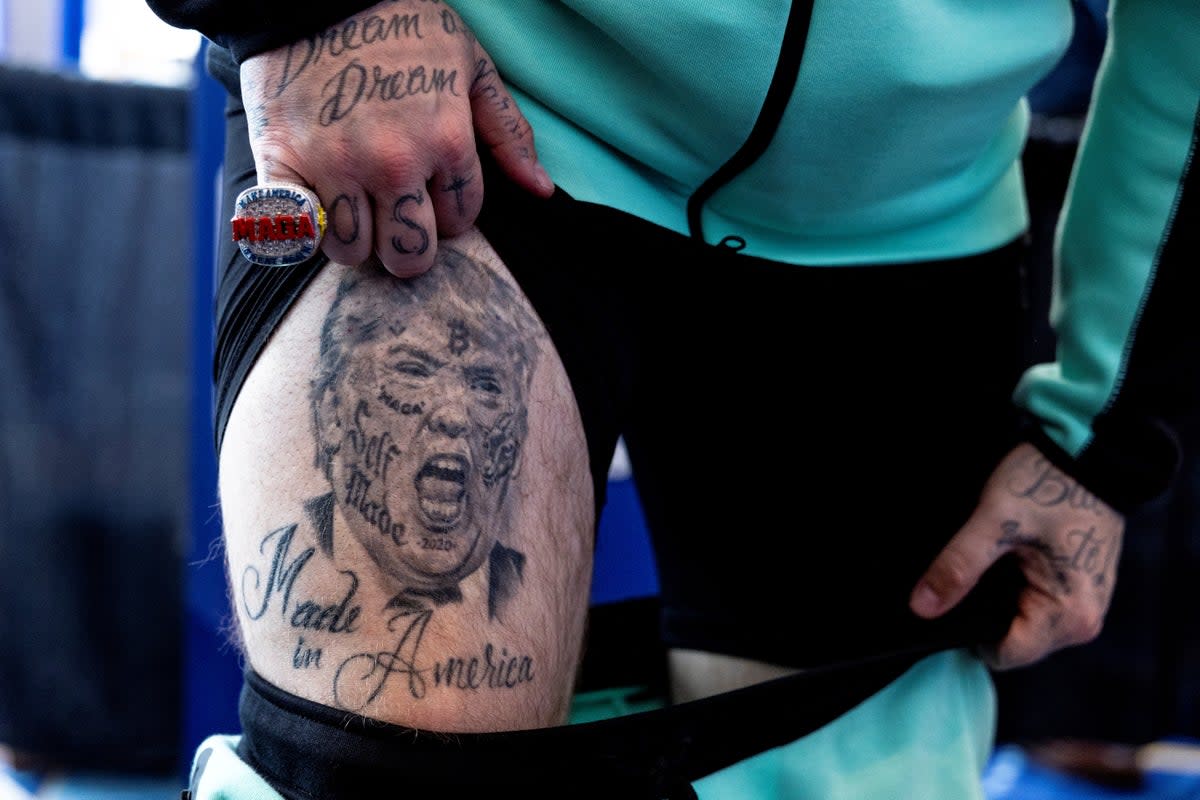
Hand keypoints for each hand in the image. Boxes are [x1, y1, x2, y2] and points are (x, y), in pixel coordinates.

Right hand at [238, 1, 552, 276]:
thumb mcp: (472, 66)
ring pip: (353, 252)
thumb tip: (539, 190)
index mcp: (446, 142)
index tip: (431, 192)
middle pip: (408, 255)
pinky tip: (312, 210)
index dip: (448, 213)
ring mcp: (335, 165)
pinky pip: (295, 232)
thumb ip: (508, 132)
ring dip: (355, 240)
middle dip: (407, 243)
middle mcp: (393, 163)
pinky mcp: (281, 161)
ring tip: (354, 209)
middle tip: (393, 216)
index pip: (459, 223)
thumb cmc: (403, 24)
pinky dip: (302, 231)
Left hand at [910, 443, 1123, 669]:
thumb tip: (922, 607)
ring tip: (987, 564)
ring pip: (1025, 625)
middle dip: (985, 616)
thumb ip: (956, 567)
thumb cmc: (1048, 484)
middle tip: (966, 573)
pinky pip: (1039, 606)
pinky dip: (1018, 590)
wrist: (1088, 453)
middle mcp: (1084, 621)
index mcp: (1067, 615)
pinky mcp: (1081, 589)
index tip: (951, 598)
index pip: (1004, 654)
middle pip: (1015, 642)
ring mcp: (1086, 605)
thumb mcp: (994, 523)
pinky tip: (1005, 562)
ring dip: (1002, 602)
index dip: (969, 633)